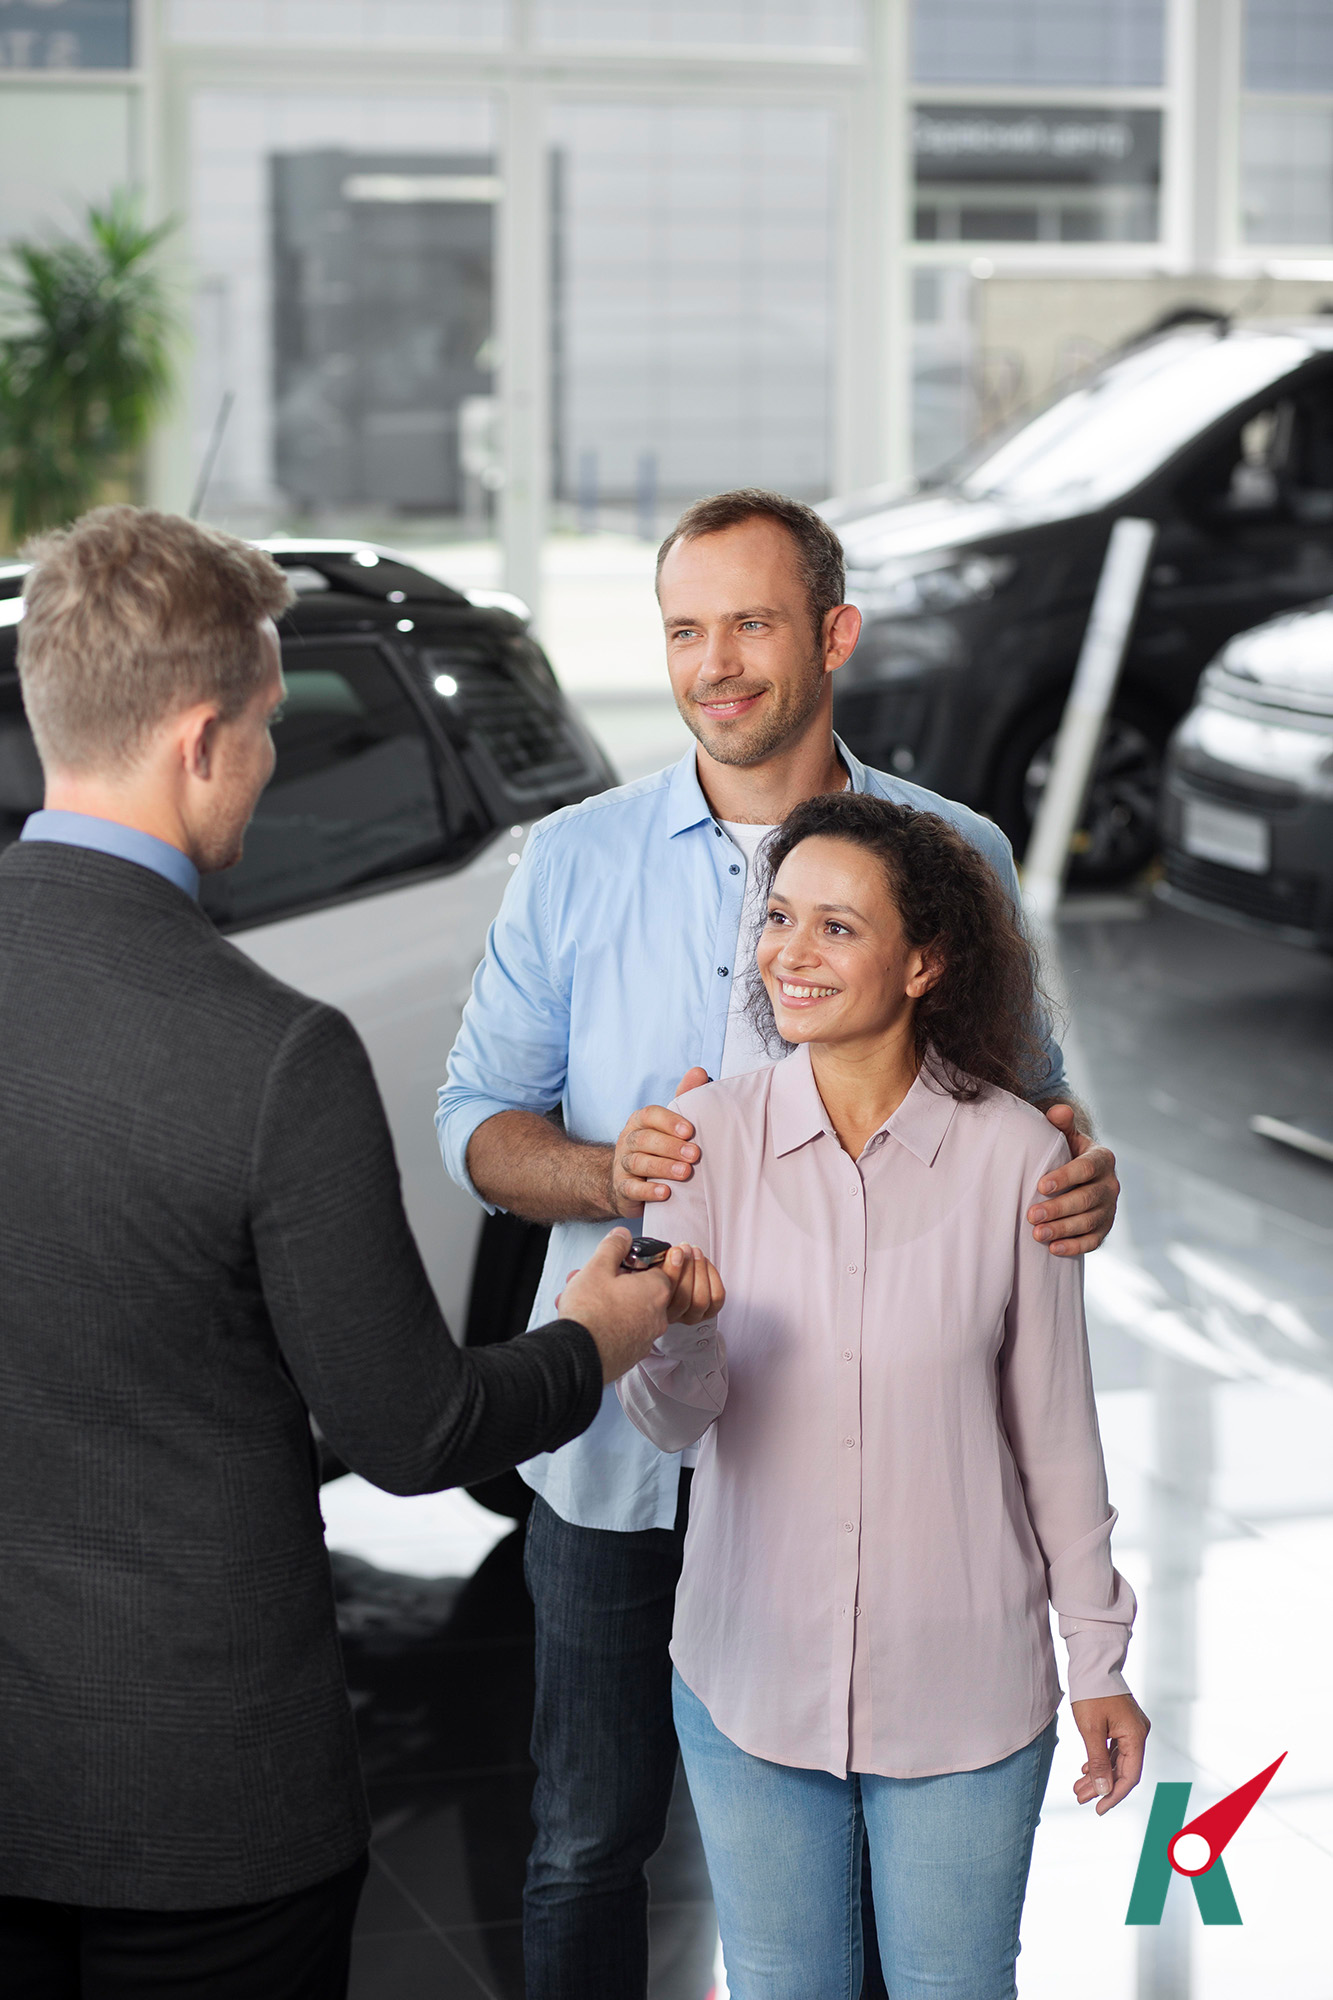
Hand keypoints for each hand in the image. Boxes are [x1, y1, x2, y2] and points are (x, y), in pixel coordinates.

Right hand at [558, 1229, 671, 1384]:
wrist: (578, 1357)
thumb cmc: (590, 1311)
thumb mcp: (598, 1266)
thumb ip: (614, 1247)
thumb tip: (623, 1235)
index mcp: (657, 1290)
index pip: (658, 1267)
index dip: (634, 1262)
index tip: (618, 1263)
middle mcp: (659, 1315)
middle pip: (640, 1290)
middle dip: (614, 1283)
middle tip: (589, 1280)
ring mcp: (646, 1338)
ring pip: (629, 1311)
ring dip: (607, 1303)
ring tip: (579, 1300)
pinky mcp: (632, 1354)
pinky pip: (623, 1332)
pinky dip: (608, 1324)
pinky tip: (586, 1321)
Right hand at [607, 1067, 709, 1215]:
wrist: (626, 1182)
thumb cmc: (656, 1148)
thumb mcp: (669, 1123)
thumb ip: (684, 1097)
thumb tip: (700, 1072)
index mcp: (640, 1122)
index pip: (649, 1115)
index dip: (668, 1121)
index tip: (690, 1130)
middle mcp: (628, 1140)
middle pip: (645, 1140)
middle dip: (670, 1147)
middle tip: (694, 1154)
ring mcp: (623, 1165)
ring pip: (638, 1163)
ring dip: (663, 1167)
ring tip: (685, 1173)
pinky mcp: (622, 1189)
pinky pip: (631, 1189)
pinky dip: (648, 1191)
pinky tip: (665, 1193)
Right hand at [663, 1243, 724, 1326]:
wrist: (673, 1273)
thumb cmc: (661, 1271)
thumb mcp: (653, 1266)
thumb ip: (657, 1264)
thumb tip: (671, 1254)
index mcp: (655, 1307)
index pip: (663, 1296)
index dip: (671, 1272)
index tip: (675, 1252)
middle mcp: (673, 1316)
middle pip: (683, 1299)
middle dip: (687, 1268)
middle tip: (686, 1249)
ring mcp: (692, 1316)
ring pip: (700, 1300)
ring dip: (700, 1270)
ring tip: (696, 1253)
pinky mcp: (709, 1311)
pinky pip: (717, 1297)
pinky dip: (713, 1276)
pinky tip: (705, 1263)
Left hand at [1028, 1104, 1119, 1255]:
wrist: (1081, 1175)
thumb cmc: (1067, 1153)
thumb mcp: (1066, 1136)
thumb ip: (1062, 1124)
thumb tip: (1058, 1111)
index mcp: (1102, 1158)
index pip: (1086, 1168)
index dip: (1065, 1177)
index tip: (1040, 1185)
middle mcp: (1110, 1184)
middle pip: (1086, 1199)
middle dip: (1058, 1209)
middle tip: (1031, 1215)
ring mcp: (1109, 1209)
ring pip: (1089, 1222)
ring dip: (1062, 1230)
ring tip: (1036, 1234)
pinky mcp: (1104, 1229)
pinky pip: (1093, 1241)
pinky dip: (1074, 1246)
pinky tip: (1053, 1249)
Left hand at [1071, 1692, 1149, 1812]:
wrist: (1092, 1662)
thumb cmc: (1091, 1693)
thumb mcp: (1091, 1730)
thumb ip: (1098, 1762)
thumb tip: (1103, 1790)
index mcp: (1136, 1736)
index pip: (1129, 1776)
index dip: (1114, 1795)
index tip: (1098, 1808)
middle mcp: (1138, 1733)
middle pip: (1122, 1769)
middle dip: (1101, 1786)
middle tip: (1080, 1797)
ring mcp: (1130, 1728)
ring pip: (1116, 1760)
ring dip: (1098, 1774)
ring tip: (1078, 1787)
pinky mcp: (1121, 1723)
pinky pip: (1113, 1749)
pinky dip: (1100, 1760)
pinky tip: (1086, 1768)